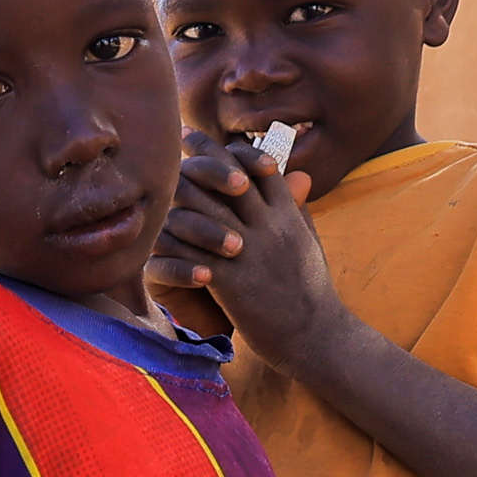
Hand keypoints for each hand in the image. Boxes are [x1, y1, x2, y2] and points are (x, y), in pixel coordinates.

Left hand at [145, 136, 340, 360]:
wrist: (317, 337)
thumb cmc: (312, 292)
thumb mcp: (310, 242)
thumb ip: (298, 208)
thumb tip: (295, 177)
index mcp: (290, 215)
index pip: (260, 165)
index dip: (232, 147)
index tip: (209, 139)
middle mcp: (270, 226)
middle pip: (229, 175)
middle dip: (201, 156)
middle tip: (177, 143)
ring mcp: (250, 252)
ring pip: (206, 207)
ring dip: (182, 194)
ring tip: (164, 187)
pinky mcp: (231, 281)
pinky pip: (192, 250)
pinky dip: (174, 239)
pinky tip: (159, 233)